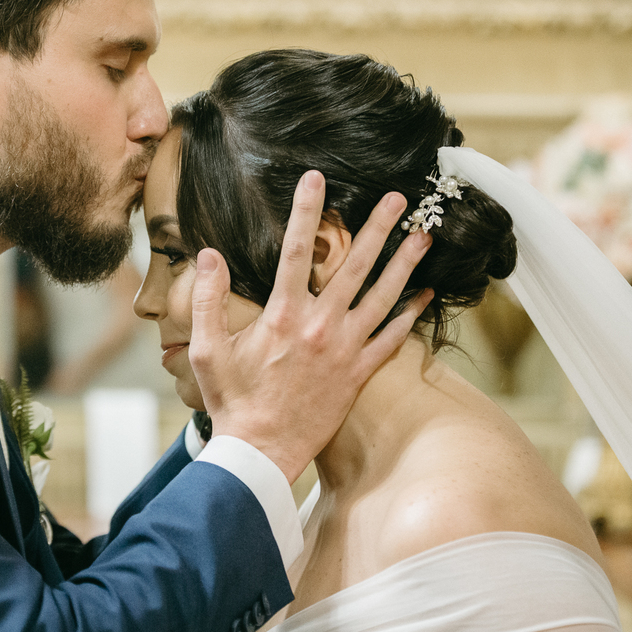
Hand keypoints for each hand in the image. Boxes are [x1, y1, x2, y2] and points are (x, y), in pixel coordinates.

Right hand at [189, 171, 432, 483]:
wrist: (261, 452)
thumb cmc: (232, 401)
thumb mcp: (206, 350)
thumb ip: (206, 299)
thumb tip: (209, 255)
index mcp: (282, 315)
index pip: (296, 250)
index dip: (307, 210)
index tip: (317, 178)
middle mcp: (320, 327)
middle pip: (354, 266)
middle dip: (377, 228)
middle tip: (399, 198)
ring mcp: (344, 351)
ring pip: (383, 298)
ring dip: (404, 264)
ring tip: (424, 237)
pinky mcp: (359, 374)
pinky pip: (392, 341)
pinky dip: (410, 317)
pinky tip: (425, 295)